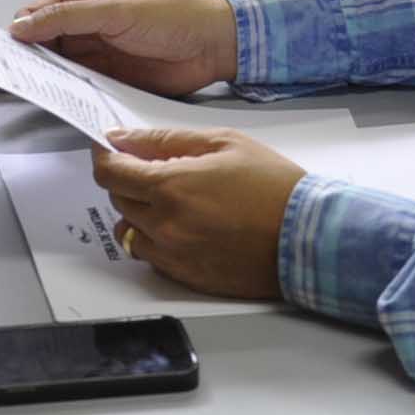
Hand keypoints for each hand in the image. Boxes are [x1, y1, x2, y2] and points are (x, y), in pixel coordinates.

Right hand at [7, 0, 238, 96]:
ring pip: (56, 68)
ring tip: (12, 91)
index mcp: (82, 0)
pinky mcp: (109, 81)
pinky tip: (50, 101)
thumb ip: (67, 18)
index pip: (36, 16)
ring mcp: (96, 56)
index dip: (13, 33)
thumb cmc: (168, 15)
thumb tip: (19, 27)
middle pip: (41, 44)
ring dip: (38, 77)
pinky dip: (63, 94)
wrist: (212, 45)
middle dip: (18, 58)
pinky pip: (79, 88)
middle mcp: (84, 27)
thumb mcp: (114, 10)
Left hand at [93, 127, 305, 299]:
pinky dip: (154, 238)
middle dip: (127, 179)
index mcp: (171, 185)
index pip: (110, 172)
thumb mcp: (223, 142)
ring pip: (129, 230)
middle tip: (155, 168)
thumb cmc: (273, 186)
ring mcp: (173, 254)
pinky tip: (183, 224)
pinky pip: (149, 256)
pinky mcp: (185, 276)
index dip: (105, 156)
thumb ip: (166, 139)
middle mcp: (165, 224)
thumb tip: (125, 138)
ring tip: (172, 199)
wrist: (309, 237)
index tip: (110, 148)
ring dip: (138, 211)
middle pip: (117, 199)